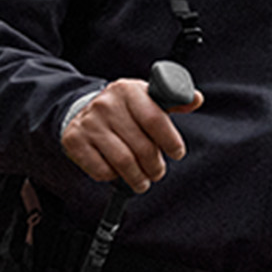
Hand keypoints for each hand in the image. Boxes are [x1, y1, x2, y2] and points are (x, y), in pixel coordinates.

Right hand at [61, 74, 201, 191]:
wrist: (82, 110)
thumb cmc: (125, 109)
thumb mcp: (146, 99)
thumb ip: (172, 101)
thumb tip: (196, 99)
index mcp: (128, 90)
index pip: (155, 119)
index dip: (170, 141)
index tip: (177, 153)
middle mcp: (106, 104)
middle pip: (141, 146)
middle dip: (155, 166)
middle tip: (158, 173)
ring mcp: (89, 123)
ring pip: (123, 162)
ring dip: (138, 178)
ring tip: (143, 181)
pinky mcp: (74, 141)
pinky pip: (101, 169)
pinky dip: (113, 176)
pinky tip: (117, 172)